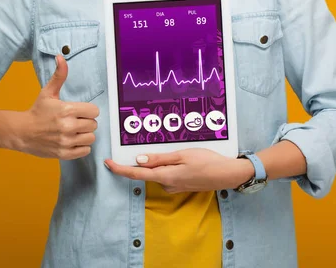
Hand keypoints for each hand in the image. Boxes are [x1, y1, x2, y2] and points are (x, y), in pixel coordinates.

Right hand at [18, 55, 99, 159]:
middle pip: (94, 125)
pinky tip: (72, 141)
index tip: (80, 111)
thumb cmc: (37, 112)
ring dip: (84, 135)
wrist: (21, 132)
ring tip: (74, 132)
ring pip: (91, 138)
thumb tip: (61, 57)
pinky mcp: (64, 153)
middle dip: (86, 122)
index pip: (94, 111)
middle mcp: (68, 126)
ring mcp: (66, 141)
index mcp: (67, 110)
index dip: (88, 111)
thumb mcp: (47, 92)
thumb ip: (59, 76)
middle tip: (75, 121)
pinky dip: (81, 147)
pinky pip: (85, 151)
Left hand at [104, 149, 254, 192]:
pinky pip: (167, 175)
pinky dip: (167, 167)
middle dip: (140, 163)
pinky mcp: (181, 185)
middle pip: (145, 173)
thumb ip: (159, 159)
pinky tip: (178, 159)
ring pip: (158, 173)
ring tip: (171, 151)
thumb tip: (139, 161)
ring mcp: (174, 187)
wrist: (228, 174)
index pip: (136, 174)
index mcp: (165, 176)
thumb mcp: (182, 155)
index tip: (107, 163)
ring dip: (157, 164)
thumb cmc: (207, 161)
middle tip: (142, 148)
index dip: (119, 169)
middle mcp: (167, 184)